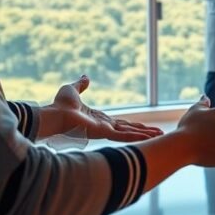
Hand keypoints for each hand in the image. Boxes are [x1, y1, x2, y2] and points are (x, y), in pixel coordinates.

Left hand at [45, 76, 162, 141]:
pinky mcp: (104, 132)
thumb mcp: (73, 90)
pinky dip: (137, 136)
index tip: (144, 127)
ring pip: (130, 133)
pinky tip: (149, 137)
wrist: (54, 114)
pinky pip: (124, 135)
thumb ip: (81, 85)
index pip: (121, 123)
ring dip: (145, 134)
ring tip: (160, 135)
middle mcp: (104, 126)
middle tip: (159, 133)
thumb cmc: (60, 105)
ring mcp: (105, 130)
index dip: (134, 125)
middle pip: (129, 129)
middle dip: (144, 131)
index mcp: (98, 119)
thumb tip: (86, 77)